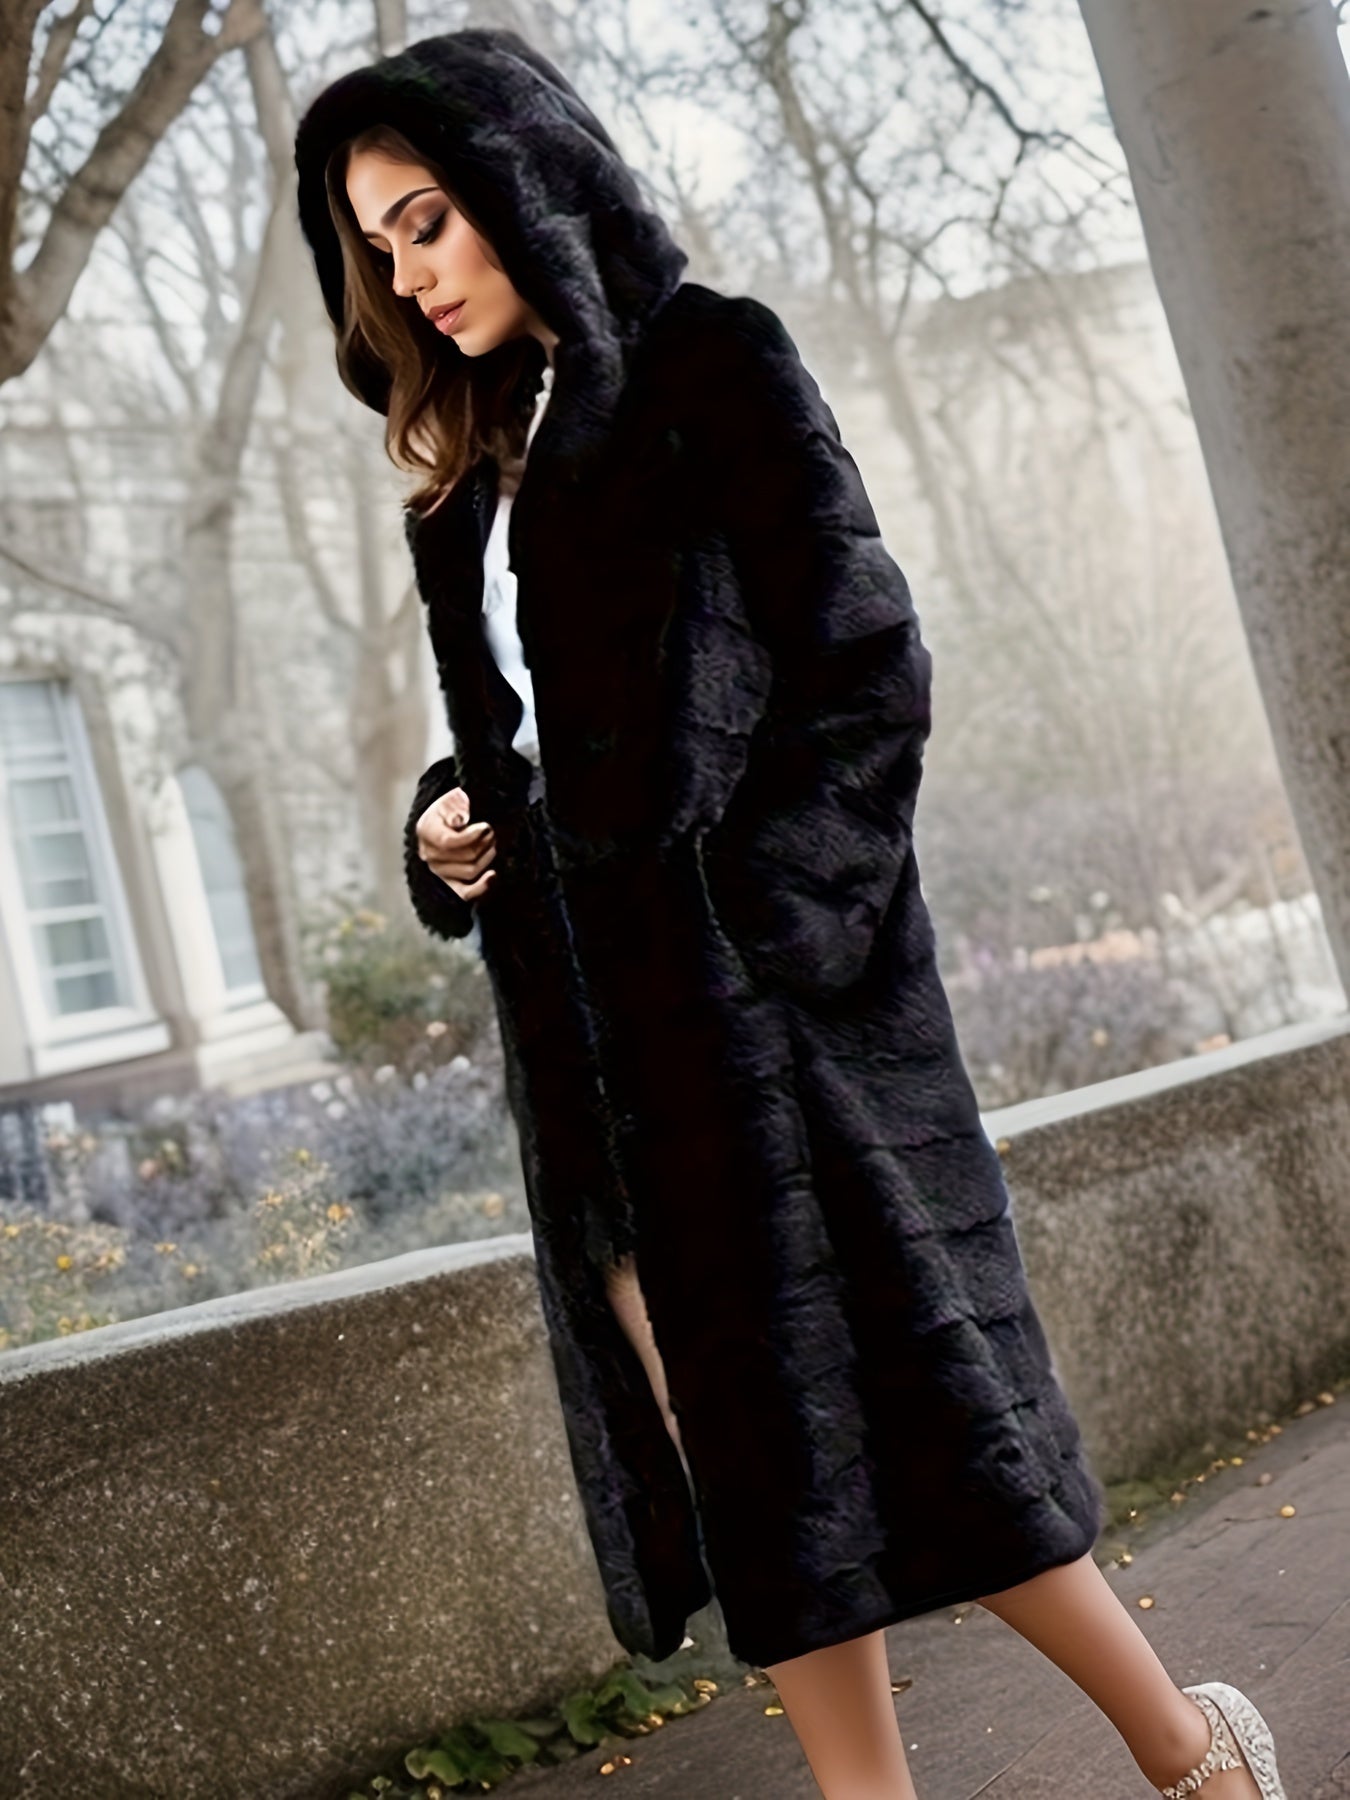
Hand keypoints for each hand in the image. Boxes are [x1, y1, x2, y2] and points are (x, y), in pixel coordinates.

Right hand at [415, 786, 496, 902]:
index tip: (485, 827)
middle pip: (464, 857)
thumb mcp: (452, 800)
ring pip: (469, 871)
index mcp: (426, 831)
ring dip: (486, 857)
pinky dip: (480, 887)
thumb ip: (455, 807)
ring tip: (492, 844)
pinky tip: (492, 876)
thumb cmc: (451, 809)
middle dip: (484, 843)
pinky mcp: (449, 883)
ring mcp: (438, 871)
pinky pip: (464, 893)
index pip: (447, 842)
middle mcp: (429, 854)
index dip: (470, 837)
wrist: (446, 821)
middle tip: (492, 833)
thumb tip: (459, 820)